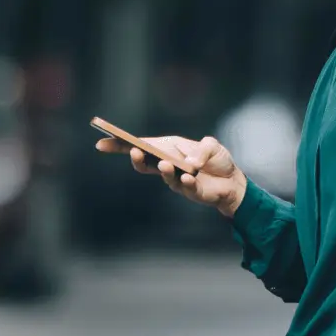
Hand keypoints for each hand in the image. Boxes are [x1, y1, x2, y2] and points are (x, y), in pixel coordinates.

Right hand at [95, 134, 247, 216]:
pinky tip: (189, 176)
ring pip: (164, 176)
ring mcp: (177, 180)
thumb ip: (203, 149)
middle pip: (145, 163)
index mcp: (168, 148)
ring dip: (163, 170)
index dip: (119, 145)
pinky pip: (186, 187)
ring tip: (166, 164)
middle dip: (136, 157)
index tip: (101, 143)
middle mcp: (168, 164)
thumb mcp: (213, 146)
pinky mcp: (191, 191)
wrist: (234, 181)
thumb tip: (191, 164)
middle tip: (134, 151)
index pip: (141, 146)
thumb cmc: (218, 160)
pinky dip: (187, 181)